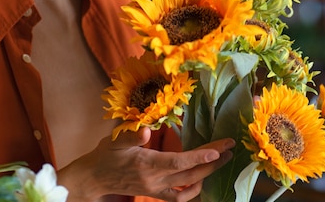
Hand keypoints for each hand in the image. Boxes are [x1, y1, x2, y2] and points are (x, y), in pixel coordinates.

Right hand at [58, 127, 234, 201]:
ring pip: (189, 185)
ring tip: (223, 159)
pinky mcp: (156, 193)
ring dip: (208, 173)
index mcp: (147, 164)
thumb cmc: (105, 155)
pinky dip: (194, 189)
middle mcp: (154, 180)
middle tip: (230, 147)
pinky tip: (203, 178)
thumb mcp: (114, 141)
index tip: (219, 149)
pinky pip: (180, 196)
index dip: (200, 156)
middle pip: (190, 173)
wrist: (94, 178)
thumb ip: (131, 136)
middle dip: (213, 161)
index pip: (178, 161)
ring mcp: (156, 189)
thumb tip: (147, 129)